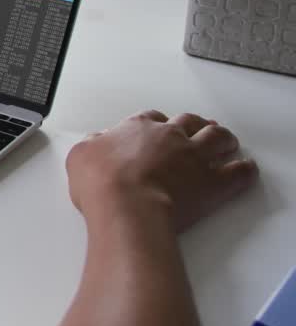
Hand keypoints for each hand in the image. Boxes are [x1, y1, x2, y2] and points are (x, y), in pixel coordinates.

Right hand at [66, 111, 257, 232]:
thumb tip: (95, 142)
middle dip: (195, 125)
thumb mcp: (80, 156)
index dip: (156, 124)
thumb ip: (92, 144)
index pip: (152, 118)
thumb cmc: (102, 184)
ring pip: (218, 137)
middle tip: (197, 129)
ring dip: (224, 138)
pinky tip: (245, 169)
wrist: (128, 207)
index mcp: (138, 128)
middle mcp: (170, 137)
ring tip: (226, 142)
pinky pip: (239, 171)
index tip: (157, 131)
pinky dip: (245, 169)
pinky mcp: (214, 183)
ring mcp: (195, 158)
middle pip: (190, 122)